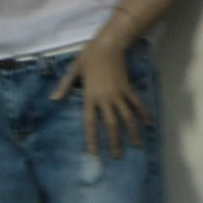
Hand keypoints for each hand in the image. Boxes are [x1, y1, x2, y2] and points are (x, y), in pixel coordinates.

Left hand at [65, 35, 149, 158]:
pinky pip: (136, 104)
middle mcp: (105, 99)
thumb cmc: (88, 56)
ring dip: (133, 132)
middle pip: (111, 125)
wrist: (108, 45)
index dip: (92, 140)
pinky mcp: (128, 88)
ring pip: (127, 117)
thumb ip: (65, 85)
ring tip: (138, 146)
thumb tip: (54, 99)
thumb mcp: (74, 70)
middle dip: (115, 143)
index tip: (94, 155)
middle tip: (117, 157)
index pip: (90, 123)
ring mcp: (119, 94)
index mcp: (90, 97)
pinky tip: (148, 124)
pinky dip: (143, 114)